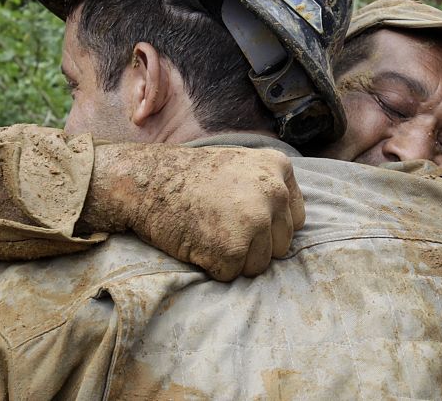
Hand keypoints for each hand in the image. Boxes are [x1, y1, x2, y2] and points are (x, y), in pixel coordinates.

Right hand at [80, 143, 304, 280]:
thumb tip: (292, 227)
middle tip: (218, 225)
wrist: (146, 180)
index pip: (295, 220)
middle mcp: (274, 192)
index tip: (239, 217)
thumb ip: (269, 189)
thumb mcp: (241, 166)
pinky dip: (212, 266)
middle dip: (252, 245)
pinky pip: (231, 275)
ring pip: (259, 264)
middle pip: (281, 246)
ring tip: (207, 231)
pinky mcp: (233, 248)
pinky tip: (196, 241)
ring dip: (233, 258)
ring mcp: (255, 221)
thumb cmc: (189, 177)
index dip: (267, 227)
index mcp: (278, 168)